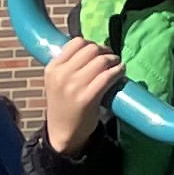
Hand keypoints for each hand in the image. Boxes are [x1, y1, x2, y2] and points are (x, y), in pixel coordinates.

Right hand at [44, 36, 124, 151]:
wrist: (62, 132)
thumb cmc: (64, 103)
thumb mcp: (58, 81)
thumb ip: (69, 64)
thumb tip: (93, 46)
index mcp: (53, 68)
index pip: (77, 42)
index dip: (92, 43)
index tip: (98, 51)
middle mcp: (61, 75)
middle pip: (91, 49)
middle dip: (105, 50)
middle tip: (111, 57)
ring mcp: (73, 87)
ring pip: (101, 60)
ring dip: (114, 60)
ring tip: (116, 65)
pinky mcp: (86, 98)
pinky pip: (108, 76)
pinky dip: (118, 70)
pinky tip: (120, 72)